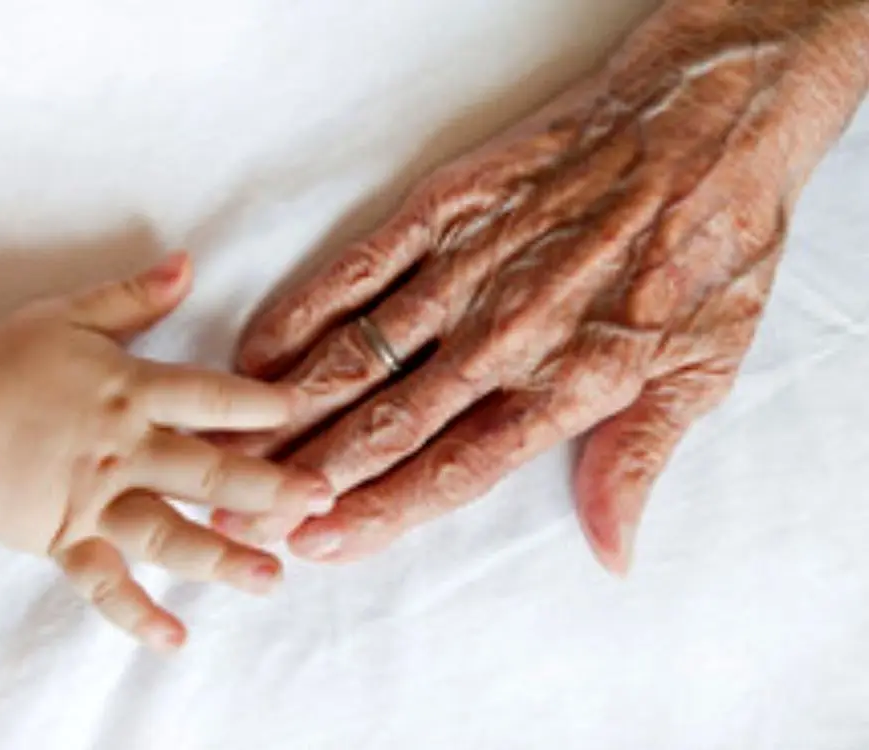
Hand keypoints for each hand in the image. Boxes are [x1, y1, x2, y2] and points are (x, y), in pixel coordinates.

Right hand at [0, 253, 331, 650]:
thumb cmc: (3, 362)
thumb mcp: (70, 315)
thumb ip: (134, 295)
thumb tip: (187, 261)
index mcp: (130, 390)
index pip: (210, 396)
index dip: (261, 403)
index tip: (306, 412)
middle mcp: (123, 448)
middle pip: (207, 469)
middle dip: (268, 486)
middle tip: (319, 498)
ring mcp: (95, 500)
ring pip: (170, 533)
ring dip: (223, 557)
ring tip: (272, 576)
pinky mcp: (65, 539)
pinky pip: (105, 584)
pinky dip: (137, 614)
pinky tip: (176, 637)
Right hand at [213, 1, 867, 570]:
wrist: (701, 121)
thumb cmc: (707, 246)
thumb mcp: (703, 368)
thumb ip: (637, 460)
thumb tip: (610, 551)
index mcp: (566, 385)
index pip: (455, 470)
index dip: (381, 512)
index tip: (319, 542)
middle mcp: (502, 338)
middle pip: (387, 424)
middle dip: (310, 476)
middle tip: (244, 511)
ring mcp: (464, 272)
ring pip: (359, 357)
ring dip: (289, 410)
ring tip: (231, 448)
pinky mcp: (443, 211)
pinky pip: (357, 271)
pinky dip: (301, 315)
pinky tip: (258, 353)